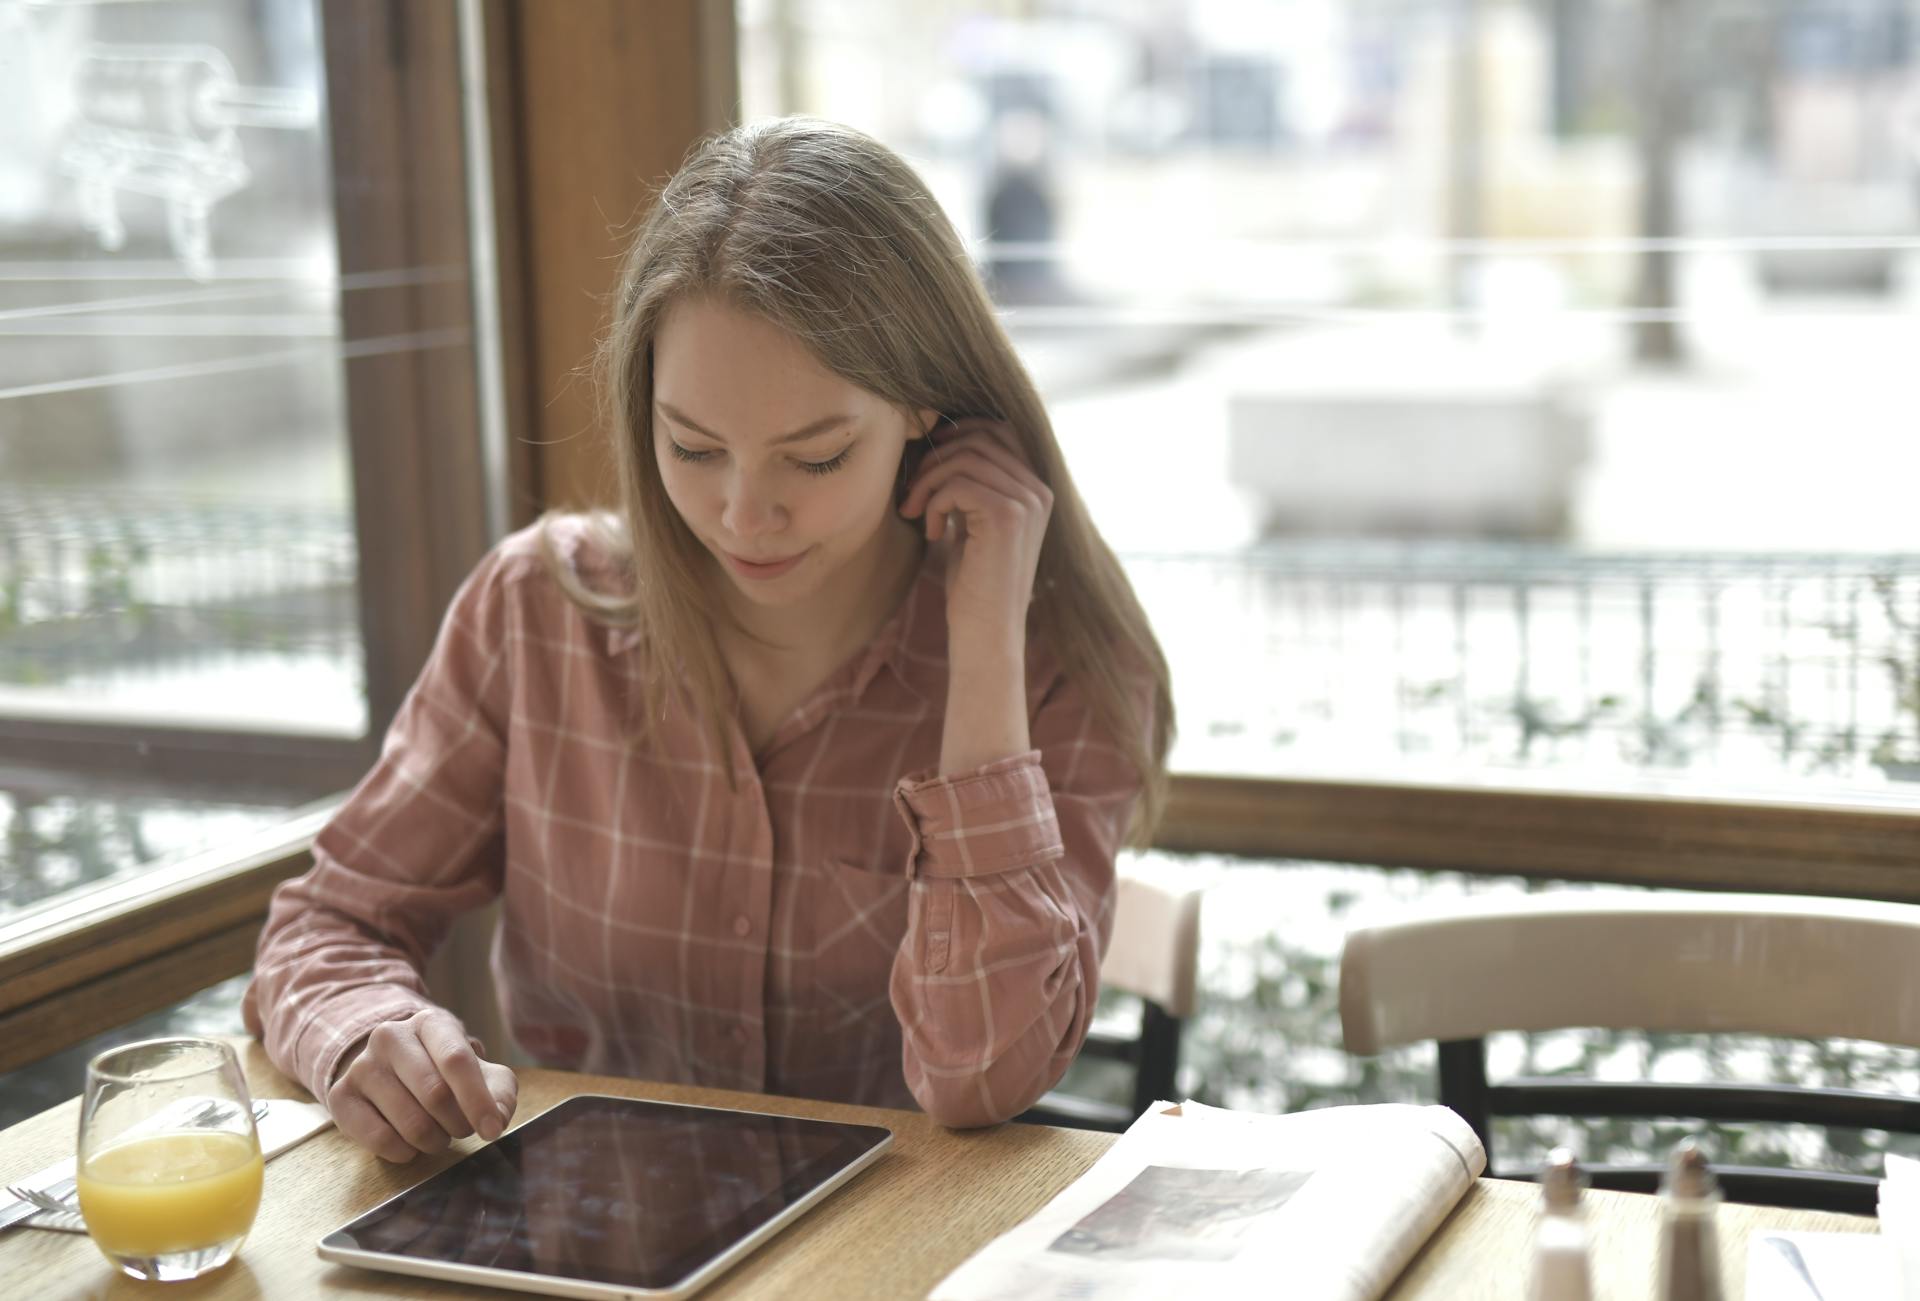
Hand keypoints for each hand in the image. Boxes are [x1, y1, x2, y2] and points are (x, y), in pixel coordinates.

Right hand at [327, 1008, 518, 1162]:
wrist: (391, 1071)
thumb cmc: (444, 1073)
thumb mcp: (481, 1073)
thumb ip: (500, 1093)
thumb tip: (495, 1120)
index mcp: (429, 1023)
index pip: (456, 1060)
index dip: (478, 1100)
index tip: (492, 1130)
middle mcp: (390, 1037)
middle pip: (434, 1094)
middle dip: (458, 1123)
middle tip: (462, 1129)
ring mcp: (362, 1066)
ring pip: (410, 1122)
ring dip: (434, 1141)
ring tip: (438, 1135)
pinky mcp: (341, 1097)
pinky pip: (379, 1139)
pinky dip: (405, 1152)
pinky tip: (410, 1145)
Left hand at [898, 418, 1052, 651]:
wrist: (986, 633)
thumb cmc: (974, 583)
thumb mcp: (973, 523)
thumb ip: (971, 486)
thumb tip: (942, 442)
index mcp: (1035, 488)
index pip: (998, 429)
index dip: (957, 432)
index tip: (928, 460)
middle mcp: (1039, 490)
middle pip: (979, 438)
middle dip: (935, 458)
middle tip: (913, 492)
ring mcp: (1027, 502)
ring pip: (964, 458)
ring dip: (928, 481)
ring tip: (916, 511)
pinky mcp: (1007, 516)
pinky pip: (957, 484)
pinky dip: (934, 503)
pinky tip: (932, 533)